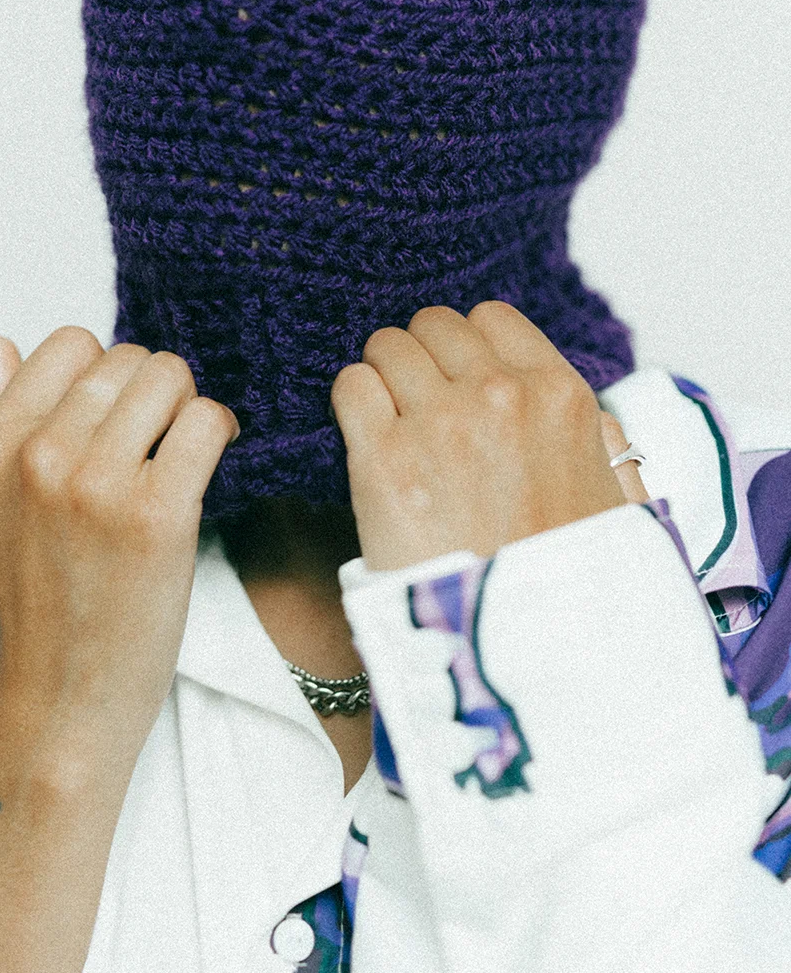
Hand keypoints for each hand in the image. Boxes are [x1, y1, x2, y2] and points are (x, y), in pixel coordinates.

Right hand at [0, 327, 239, 763]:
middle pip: (127, 358)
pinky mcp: (158, 515)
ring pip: (171, 378)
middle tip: (160, 435)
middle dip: (153, 389)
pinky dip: (220, 432)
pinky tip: (211, 461)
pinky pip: (207, 423)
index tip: (120, 411)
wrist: (53, 706)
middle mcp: (40, 456)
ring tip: (184, 448)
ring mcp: (99, 484)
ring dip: (188, 406)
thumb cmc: (25, 610)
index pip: (69, 344)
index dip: (105, 371)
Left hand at [330, 301, 645, 571]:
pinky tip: (365, 439)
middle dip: (422, 357)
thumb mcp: (623, 504)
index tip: (459, 378)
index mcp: (560, 397)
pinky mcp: (382, 461)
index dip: (469, 347)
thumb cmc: (570, 587)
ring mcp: (438, 424)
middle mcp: (499, 396)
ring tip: (390, 422)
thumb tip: (594, 418)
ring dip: (383, 376)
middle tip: (418, 403)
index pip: (491, 317)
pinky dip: (351, 402)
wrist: (523, 655)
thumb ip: (608, 447)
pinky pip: (349, 386)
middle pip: (433, 325)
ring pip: (386, 346)